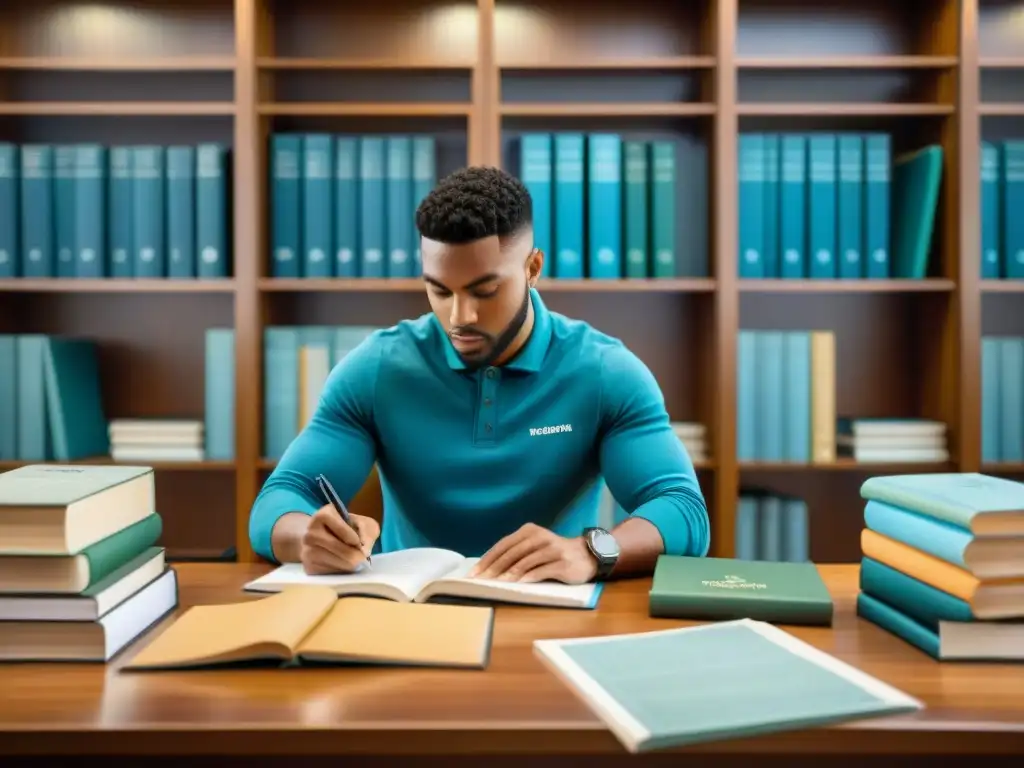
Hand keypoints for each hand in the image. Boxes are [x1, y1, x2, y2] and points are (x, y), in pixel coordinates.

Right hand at [299, 504, 379, 574]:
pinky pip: (332, 573)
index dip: (354, 538)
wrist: (321, 538)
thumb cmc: (345, 529)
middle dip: (356, 554)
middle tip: (361, 555)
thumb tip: (365, 551)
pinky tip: (341, 564)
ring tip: (350, 558)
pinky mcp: (308, 567)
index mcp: (323, 515)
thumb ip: (367, 532)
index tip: (358, 542)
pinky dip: (341, 571)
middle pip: (341, 549)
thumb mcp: (360, 523)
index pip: (343, 529)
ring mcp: (307, 551)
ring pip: (338, 563)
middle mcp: (311, 532)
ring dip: (350, 564)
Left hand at [467, 523, 596, 583]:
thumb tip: (489, 569)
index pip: (503, 544)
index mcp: (529, 531)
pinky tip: (518, 584)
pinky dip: (528, 577)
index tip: (474, 573)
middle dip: (494, 568)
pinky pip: (542, 570)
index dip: (487, 559)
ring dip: (509, 574)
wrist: (586, 555)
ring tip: (497, 584)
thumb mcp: (534, 547)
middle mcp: (539, 537)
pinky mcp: (562, 563)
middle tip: (481, 581)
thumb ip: (516, 553)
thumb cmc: (554, 554)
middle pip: (512, 553)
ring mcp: (552, 549)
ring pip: (525, 561)